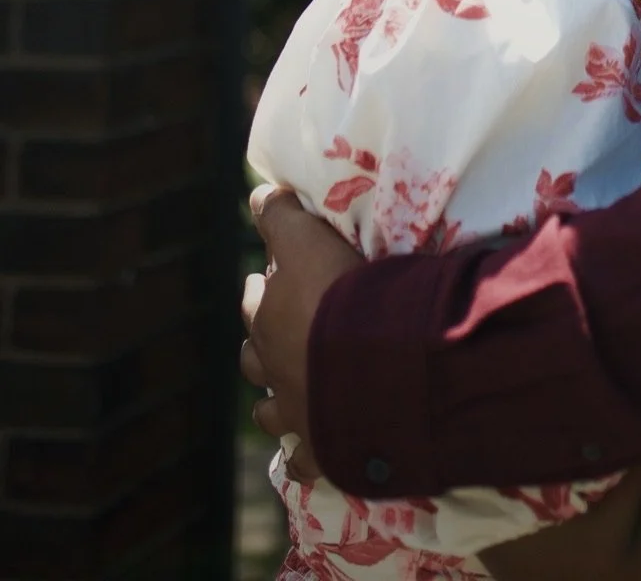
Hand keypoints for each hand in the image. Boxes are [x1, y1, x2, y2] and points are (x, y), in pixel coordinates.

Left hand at [240, 184, 362, 467]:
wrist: (373, 364)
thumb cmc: (344, 294)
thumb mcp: (309, 240)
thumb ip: (281, 215)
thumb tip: (257, 191)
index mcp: (268, 314)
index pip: (258, 292)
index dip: (271, 279)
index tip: (283, 271)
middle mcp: (270, 363)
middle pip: (255, 347)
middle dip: (267, 332)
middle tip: (292, 322)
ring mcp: (291, 410)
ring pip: (267, 405)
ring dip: (276, 392)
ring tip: (294, 381)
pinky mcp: (315, 449)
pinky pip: (300, 460)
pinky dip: (302, 452)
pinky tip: (310, 447)